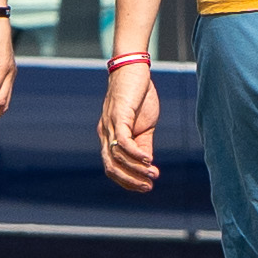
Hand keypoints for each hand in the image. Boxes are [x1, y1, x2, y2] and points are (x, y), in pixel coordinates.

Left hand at [98, 57, 159, 190]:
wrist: (135, 69)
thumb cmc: (139, 97)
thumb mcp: (144, 127)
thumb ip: (144, 146)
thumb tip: (150, 168)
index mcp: (109, 137)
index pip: (112, 167)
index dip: (127, 181)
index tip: (145, 187)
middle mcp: (105, 133)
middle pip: (110, 167)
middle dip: (129, 181)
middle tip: (148, 187)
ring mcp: (110, 125)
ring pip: (116, 157)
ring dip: (135, 170)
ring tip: (152, 174)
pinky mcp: (119, 115)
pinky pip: (123, 141)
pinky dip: (135, 154)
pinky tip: (149, 160)